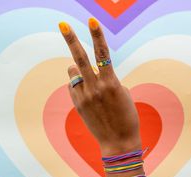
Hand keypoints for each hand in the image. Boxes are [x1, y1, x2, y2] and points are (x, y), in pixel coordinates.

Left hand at [59, 18, 141, 155]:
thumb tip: (94, 72)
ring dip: (77, 68)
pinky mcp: (78, 105)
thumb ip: (108, 79)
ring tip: (85, 75)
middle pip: (80, 58)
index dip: (98, 36)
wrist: (118, 141)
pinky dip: (78, 83)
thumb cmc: (126, 116)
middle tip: (63, 25)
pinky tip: (86, 92)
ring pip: (73, 71)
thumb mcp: (122, 93)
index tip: (92, 21)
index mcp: (111, 83)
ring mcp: (84, 97)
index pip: (103, 54)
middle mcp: (95, 88)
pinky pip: (73, 86)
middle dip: (71, 39)